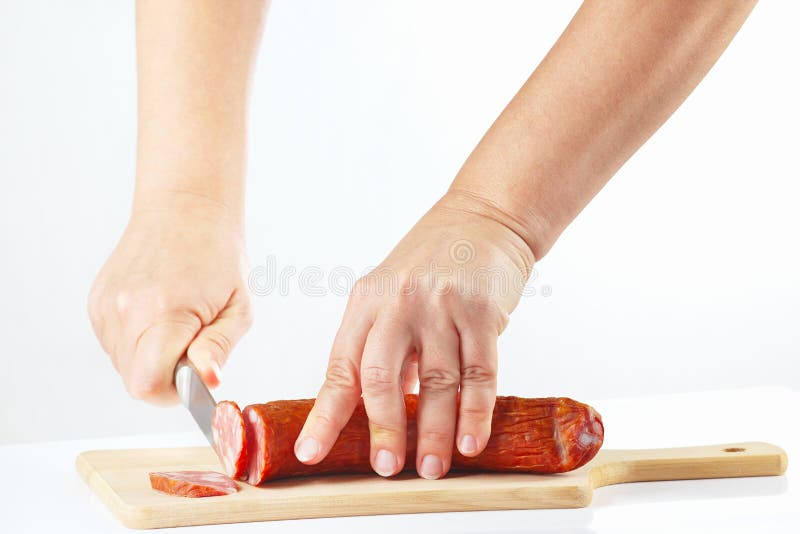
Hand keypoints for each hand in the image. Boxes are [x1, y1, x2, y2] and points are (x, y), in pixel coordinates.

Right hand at [87, 195, 251, 404]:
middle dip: (165, 376)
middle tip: (191, 343)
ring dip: (150, 358)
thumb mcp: (238, 307)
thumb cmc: (218, 255)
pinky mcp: (96, 302)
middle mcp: (124, 311)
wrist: (185, 209)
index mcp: (163, 312)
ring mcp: (105, 306)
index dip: (175, 391)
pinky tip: (157, 313)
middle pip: (134, 381)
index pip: (149, 385)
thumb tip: (208, 381)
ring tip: (176, 321)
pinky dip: (136, 341)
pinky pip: (114, 344)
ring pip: (122, 365)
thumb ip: (218, 348)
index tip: (194, 372)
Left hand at [294, 191, 534, 478]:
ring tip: (431, 468)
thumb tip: (388, 408)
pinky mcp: (482, 311)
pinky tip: (469, 442)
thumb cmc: (433, 262)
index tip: (310, 453)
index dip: (325, 416)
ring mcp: (441, 306)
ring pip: (435, 382)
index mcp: (367, 302)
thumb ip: (387, 347)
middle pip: (381, 377)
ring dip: (433, 432)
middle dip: (384, 428)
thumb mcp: (393, 294)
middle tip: (385, 467)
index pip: (341, 368)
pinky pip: (478, 373)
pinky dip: (474, 413)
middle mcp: (398, 303)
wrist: (484, 218)